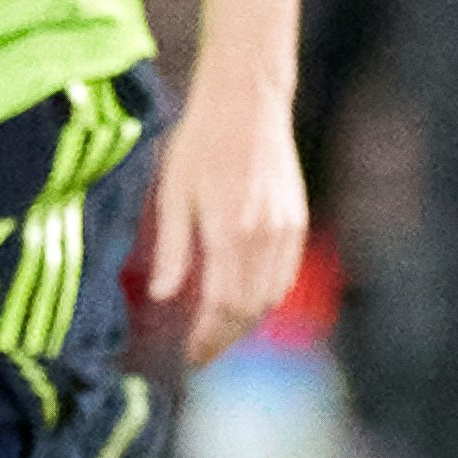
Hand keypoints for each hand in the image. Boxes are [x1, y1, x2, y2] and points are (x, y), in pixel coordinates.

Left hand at [139, 82, 306, 365]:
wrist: (247, 101)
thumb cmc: (200, 141)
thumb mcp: (173, 192)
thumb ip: (171, 248)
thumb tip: (161, 297)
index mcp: (229, 231)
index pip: (221, 306)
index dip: (207, 338)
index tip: (191, 357)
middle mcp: (263, 236)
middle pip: (249, 310)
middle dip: (225, 338)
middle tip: (201, 352)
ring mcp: (286, 229)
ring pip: (271, 297)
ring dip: (246, 322)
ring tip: (218, 331)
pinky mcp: (296, 220)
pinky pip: (285, 275)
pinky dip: (266, 297)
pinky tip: (244, 300)